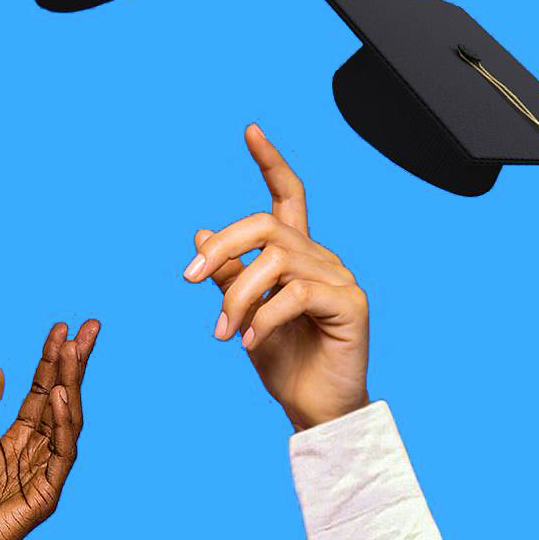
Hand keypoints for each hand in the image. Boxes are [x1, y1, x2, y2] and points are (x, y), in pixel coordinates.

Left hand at [0, 321, 99, 539]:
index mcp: (13, 444)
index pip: (38, 394)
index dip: (49, 361)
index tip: (60, 328)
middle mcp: (33, 455)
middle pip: (60, 401)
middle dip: (74, 364)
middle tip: (90, 327)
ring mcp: (42, 476)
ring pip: (66, 422)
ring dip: (70, 384)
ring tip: (73, 349)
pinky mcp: (43, 497)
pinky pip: (60, 456)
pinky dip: (63, 424)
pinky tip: (58, 395)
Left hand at [183, 125, 368, 430]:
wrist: (314, 408)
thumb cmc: (284, 363)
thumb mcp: (244, 316)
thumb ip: (228, 277)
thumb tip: (199, 233)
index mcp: (297, 256)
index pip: (288, 197)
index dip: (270, 163)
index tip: (249, 132)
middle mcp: (320, 258)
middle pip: (266, 225)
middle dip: (222, 247)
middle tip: (189, 279)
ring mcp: (338, 278)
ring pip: (275, 261)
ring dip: (237, 296)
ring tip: (223, 333)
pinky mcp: (349, 304)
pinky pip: (296, 293)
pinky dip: (264, 316)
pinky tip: (250, 341)